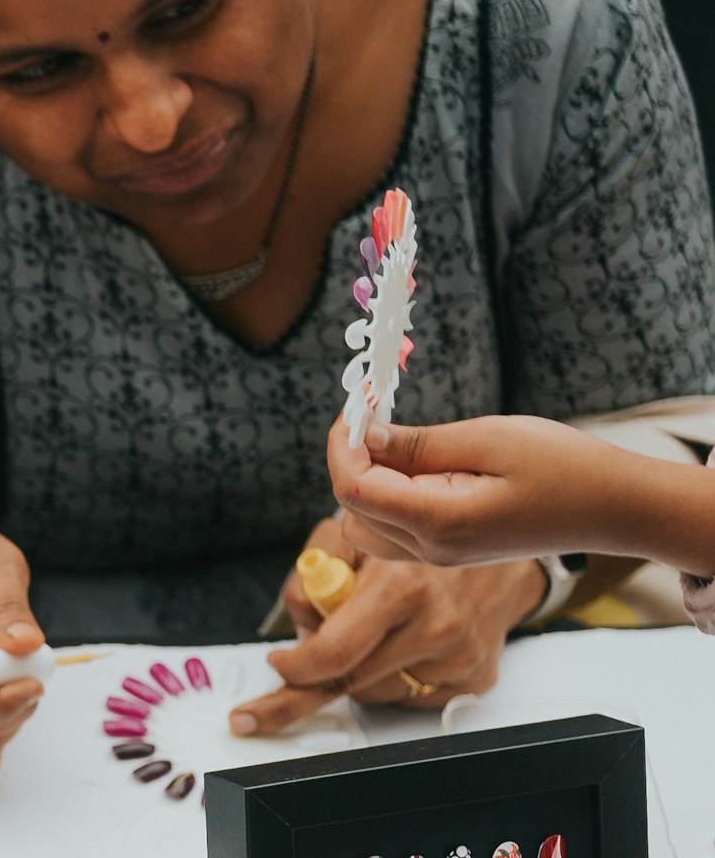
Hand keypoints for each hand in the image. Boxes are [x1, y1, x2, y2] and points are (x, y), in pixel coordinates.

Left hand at [233, 516, 537, 732]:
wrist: (498, 558)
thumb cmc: (419, 546)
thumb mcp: (353, 535)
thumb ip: (311, 572)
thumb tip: (302, 623)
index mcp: (402, 587)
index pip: (333, 654)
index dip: (295, 670)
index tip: (278, 665)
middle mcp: (438, 626)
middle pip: (351, 683)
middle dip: (312, 682)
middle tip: (289, 674)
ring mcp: (460, 658)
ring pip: (377, 693)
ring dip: (359, 674)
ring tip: (373, 636)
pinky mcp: (476, 679)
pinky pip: (412, 697)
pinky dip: (395, 678)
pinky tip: (406, 647)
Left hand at [328, 414, 649, 567]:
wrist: (617, 508)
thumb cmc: (566, 467)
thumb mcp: (491, 439)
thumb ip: (421, 444)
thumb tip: (365, 435)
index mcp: (439, 522)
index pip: (353, 488)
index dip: (343, 444)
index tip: (356, 405)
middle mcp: (433, 550)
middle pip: (353, 509)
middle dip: (354, 460)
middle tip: (378, 416)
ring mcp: (442, 556)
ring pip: (368, 525)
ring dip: (371, 481)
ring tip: (404, 441)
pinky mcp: (452, 550)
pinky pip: (397, 529)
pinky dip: (393, 497)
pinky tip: (422, 464)